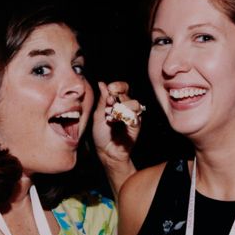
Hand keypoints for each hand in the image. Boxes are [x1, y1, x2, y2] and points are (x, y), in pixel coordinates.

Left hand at [92, 81, 142, 195]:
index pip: (121, 87)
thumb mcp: (98, 115)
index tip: (109, 89)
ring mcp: (132, 115)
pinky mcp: (136, 124)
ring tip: (112, 117)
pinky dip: (126, 117)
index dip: (116, 86)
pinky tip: (118, 122)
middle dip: (117, 95)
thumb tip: (102, 83)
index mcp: (115, 102)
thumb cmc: (100, 134)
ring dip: (122, 107)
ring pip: (134, 102)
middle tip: (109, 103)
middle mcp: (125, 106)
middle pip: (128, 91)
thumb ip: (102, 100)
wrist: (106, 151)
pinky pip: (136, 115)